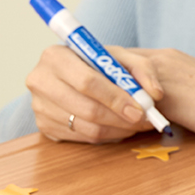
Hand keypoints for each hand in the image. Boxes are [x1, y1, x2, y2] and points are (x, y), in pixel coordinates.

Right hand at [25, 44, 163, 143]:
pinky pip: (82, 138)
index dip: (116, 98)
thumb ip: (142, 69)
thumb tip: (155, 94)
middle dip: (120, 118)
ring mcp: (39, 106)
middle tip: (143, 121)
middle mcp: (40, 81)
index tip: (139, 109)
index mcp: (55, 56)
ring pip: (87, 128)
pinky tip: (119, 128)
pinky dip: (106, 136)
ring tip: (136, 124)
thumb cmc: (96, 63)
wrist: (71, 74)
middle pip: (87, 109)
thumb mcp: (119, 56)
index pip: (87, 82)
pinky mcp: (44, 126)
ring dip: (118, 130)